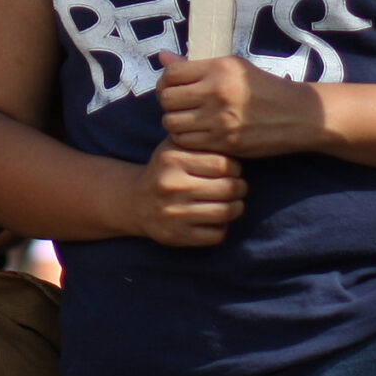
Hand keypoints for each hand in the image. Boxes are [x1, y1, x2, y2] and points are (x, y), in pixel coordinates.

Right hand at [130, 143, 245, 247]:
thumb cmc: (165, 170)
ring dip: (237, 208)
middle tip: (239, 187)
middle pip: (228, 188)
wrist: (135, 202)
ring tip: (235, 203)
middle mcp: (171, 186)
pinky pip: (216, 235)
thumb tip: (234, 140)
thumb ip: (200, 140)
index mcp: (173, 160)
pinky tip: (217, 219)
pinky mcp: (176, 236)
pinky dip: (223, 227)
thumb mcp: (175, 147)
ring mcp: (173, 213)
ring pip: (225, 212)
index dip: (235, 167)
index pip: (223, 164)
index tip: (233, 170)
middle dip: (240, 188)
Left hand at [156, 52, 324, 157]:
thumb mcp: (234, 67)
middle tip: (180, 105)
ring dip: (176, 122)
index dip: (167, 81)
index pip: (171, 74)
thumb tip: (162, 56)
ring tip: (188, 119)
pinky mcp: (224, 142)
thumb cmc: (263, 88)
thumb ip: (195, 65)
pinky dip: (186, 138)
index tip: (174, 86)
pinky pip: (186, 141)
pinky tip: (198, 132)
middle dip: (169, 102)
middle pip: (167, 99)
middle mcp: (217, 92)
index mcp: (219, 68)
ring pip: (172, 122)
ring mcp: (220, 119)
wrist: (297, 115)